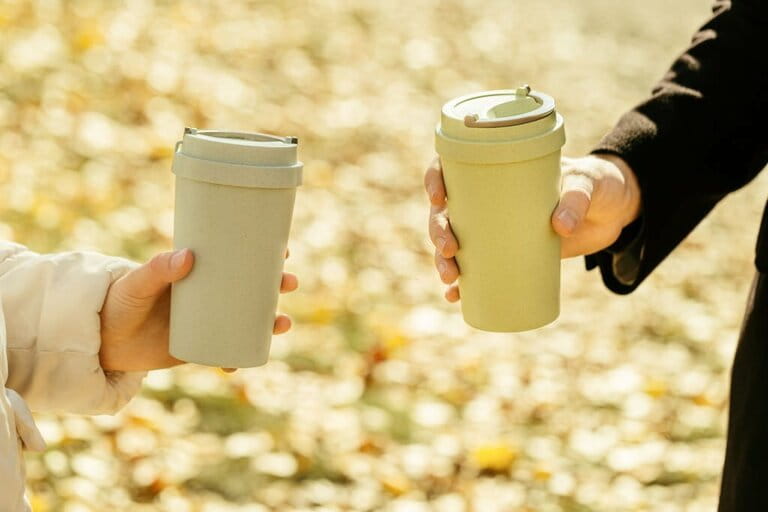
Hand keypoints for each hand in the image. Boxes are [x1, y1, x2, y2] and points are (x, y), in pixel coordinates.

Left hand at [98, 248, 297, 372]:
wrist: (100, 340)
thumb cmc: (118, 302)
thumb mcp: (137, 283)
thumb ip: (158, 269)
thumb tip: (188, 256)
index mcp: (198, 273)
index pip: (236, 259)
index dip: (263, 254)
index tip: (284, 249)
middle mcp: (207, 295)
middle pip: (251, 288)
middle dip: (276, 286)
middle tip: (289, 283)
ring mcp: (206, 321)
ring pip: (247, 320)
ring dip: (269, 321)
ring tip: (282, 324)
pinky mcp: (198, 346)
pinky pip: (227, 351)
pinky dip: (239, 357)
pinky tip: (246, 361)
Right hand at [425, 154, 640, 301]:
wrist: (612, 212)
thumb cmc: (595, 185)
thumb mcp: (587, 184)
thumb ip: (576, 199)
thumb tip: (559, 227)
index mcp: (497, 169)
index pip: (452, 166)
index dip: (435, 179)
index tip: (439, 197)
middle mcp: (487, 198)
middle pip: (446, 211)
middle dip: (438, 231)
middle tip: (449, 249)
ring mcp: (495, 228)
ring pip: (454, 242)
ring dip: (443, 261)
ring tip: (450, 279)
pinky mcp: (508, 253)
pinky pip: (476, 269)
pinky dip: (463, 285)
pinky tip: (454, 296)